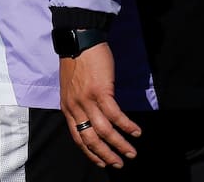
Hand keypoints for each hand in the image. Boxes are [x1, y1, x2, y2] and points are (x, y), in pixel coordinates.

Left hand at [59, 43, 141, 168]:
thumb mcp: (71, 87)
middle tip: (120, 163)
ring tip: (132, 152)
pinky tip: (136, 132)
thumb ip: (79, 104)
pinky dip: (127, 126)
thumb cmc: (77, 61)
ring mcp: (87, 100)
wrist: (78, 39)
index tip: (102, 162)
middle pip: (90, 139)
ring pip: (104, 131)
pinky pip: (115, 115)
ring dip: (120, 144)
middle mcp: (75, 107)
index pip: (77, 137)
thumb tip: (92, 118)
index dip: (90, 152)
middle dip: (106, 155)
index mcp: (67, 107)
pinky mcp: (101, 91)